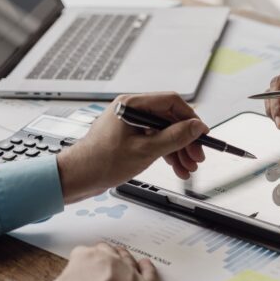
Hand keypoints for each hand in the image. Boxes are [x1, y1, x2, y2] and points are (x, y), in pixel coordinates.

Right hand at [38, 243, 158, 280]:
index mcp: (86, 258)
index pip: (80, 253)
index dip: (77, 263)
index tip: (77, 269)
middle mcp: (111, 260)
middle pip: (106, 251)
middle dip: (100, 256)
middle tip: (97, 263)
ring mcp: (131, 272)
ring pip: (127, 258)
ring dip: (123, 257)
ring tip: (120, 256)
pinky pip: (149, 273)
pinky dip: (147, 268)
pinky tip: (145, 264)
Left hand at [57, 92, 208, 202]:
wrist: (77, 178)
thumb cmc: (100, 162)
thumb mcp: (145, 150)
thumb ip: (175, 137)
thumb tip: (196, 127)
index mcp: (132, 104)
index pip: (172, 102)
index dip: (191, 118)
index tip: (202, 133)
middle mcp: (131, 110)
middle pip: (170, 119)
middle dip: (186, 140)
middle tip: (197, 156)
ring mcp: (130, 124)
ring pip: (164, 132)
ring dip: (179, 150)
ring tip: (188, 167)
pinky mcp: (130, 137)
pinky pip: (155, 141)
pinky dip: (167, 153)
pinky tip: (176, 167)